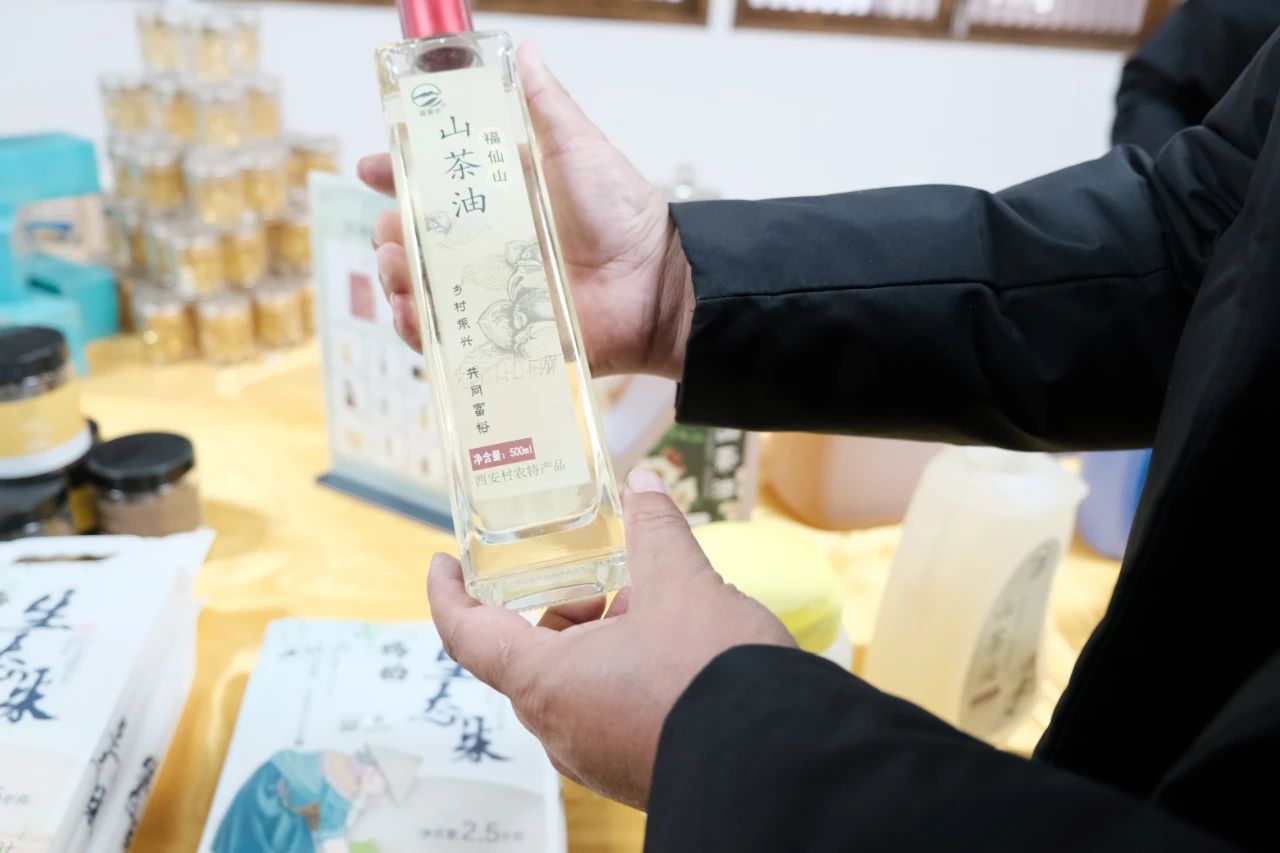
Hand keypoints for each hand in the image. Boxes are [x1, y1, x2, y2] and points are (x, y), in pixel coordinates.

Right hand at [358, 42, 694, 378]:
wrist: (655, 280)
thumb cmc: (622, 210)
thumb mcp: (578, 146)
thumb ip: (545, 104)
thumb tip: (524, 50)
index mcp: (501, 201)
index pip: (434, 186)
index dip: (397, 175)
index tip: (370, 169)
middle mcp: (490, 248)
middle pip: (417, 241)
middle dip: (390, 233)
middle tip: (393, 228)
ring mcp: (492, 294)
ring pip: (422, 289)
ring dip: (396, 279)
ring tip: (399, 269)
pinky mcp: (501, 337)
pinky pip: (446, 339)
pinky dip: (418, 329)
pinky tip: (410, 313)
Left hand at [427, 469, 795, 809]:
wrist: (780, 759)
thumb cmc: (712, 677)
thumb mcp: (681, 584)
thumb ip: (656, 530)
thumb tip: (643, 484)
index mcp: (547, 684)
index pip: (469, 637)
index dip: (448, 596)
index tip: (443, 565)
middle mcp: (561, 730)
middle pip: (530, 658)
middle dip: (561, 610)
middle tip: (604, 580)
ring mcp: (597, 757)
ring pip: (575, 686)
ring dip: (600, 642)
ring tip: (654, 608)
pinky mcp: (635, 771)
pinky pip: (608, 714)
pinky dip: (624, 676)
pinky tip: (675, 649)